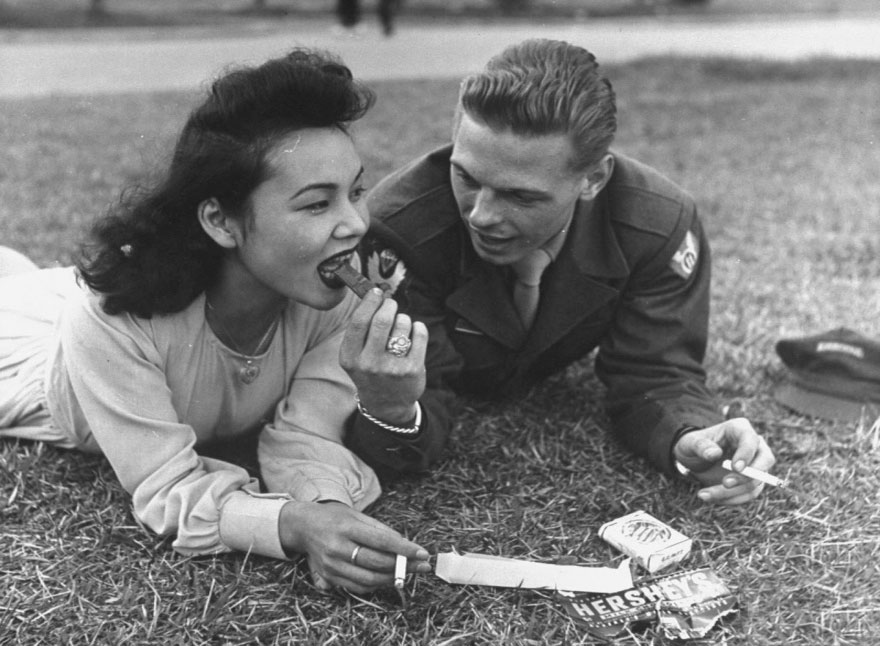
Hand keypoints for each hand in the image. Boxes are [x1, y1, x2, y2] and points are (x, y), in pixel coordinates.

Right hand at [279, 501, 430, 592]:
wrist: (303, 526)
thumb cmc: (334, 517)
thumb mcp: (357, 515)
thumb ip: (380, 530)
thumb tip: (404, 544)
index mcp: (346, 527)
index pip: (381, 541)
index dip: (404, 549)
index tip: (423, 553)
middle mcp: (337, 547)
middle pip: (377, 562)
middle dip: (404, 566)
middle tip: (422, 565)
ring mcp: (331, 565)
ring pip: (369, 579)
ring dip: (393, 578)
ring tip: (408, 572)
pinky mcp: (328, 577)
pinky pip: (357, 587)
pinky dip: (376, 585)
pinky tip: (388, 578)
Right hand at [339, 288, 426, 423]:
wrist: (387, 405)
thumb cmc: (371, 372)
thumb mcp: (355, 356)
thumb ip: (361, 328)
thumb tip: (375, 295)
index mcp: (350, 358)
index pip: (359, 321)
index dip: (369, 302)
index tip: (376, 292)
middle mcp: (369, 364)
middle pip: (382, 320)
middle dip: (389, 305)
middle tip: (391, 304)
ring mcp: (392, 367)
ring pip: (402, 324)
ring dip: (403, 320)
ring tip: (400, 330)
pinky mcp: (412, 369)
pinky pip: (419, 333)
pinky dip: (418, 328)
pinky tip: (413, 334)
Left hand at [673, 417, 775, 505]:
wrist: (695, 459)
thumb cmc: (694, 445)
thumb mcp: (691, 442)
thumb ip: (701, 446)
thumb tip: (714, 454)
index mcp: (740, 429)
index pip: (751, 440)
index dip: (746, 454)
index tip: (736, 468)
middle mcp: (754, 446)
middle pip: (765, 461)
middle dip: (747, 476)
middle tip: (725, 483)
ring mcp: (757, 464)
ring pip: (755, 482)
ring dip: (731, 493)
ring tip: (703, 494)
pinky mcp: (753, 481)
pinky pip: (749, 494)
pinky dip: (731, 499)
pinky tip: (710, 497)